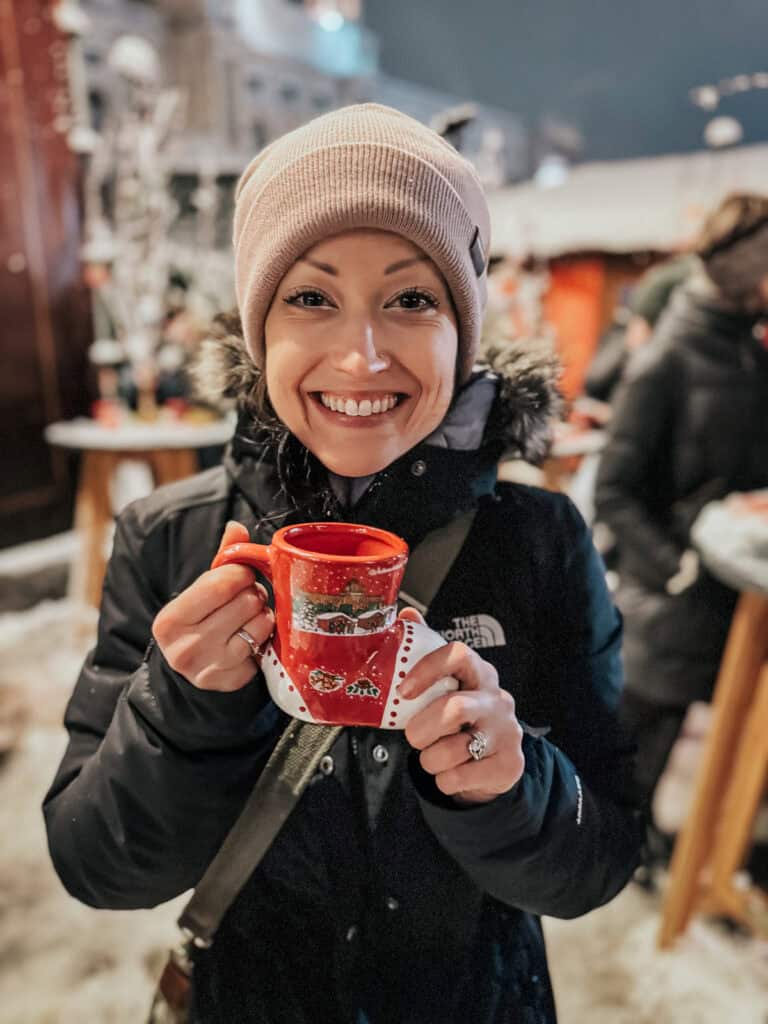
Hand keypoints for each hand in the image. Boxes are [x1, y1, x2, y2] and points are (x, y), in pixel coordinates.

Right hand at [152, 521, 274, 691]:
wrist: (191, 666)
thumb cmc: (199, 619)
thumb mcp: (200, 590)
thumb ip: (220, 560)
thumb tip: (236, 527)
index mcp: (169, 620)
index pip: (222, 584)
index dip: (241, 574)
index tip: (241, 575)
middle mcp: (185, 649)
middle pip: (245, 603)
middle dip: (252, 594)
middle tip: (246, 598)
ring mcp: (209, 669)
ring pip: (259, 624)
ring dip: (261, 615)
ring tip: (248, 617)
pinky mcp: (232, 681)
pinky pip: (265, 647)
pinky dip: (263, 638)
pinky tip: (250, 638)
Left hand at [398, 609, 523, 804]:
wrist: (494, 762)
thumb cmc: (462, 718)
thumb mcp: (448, 685)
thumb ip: (426, 650)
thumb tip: (405, 614)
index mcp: (480, 674)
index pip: (458, 654)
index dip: (428, 669)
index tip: (403, 690)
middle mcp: (498, 699)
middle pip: (454, 708)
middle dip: (422, 729)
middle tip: (413, 736)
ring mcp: (508, 733)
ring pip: (453, 750)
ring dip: (430, 760)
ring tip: (432, 757)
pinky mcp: (509, 765)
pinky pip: (460, 778)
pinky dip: (444, 781)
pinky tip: (451, 774)